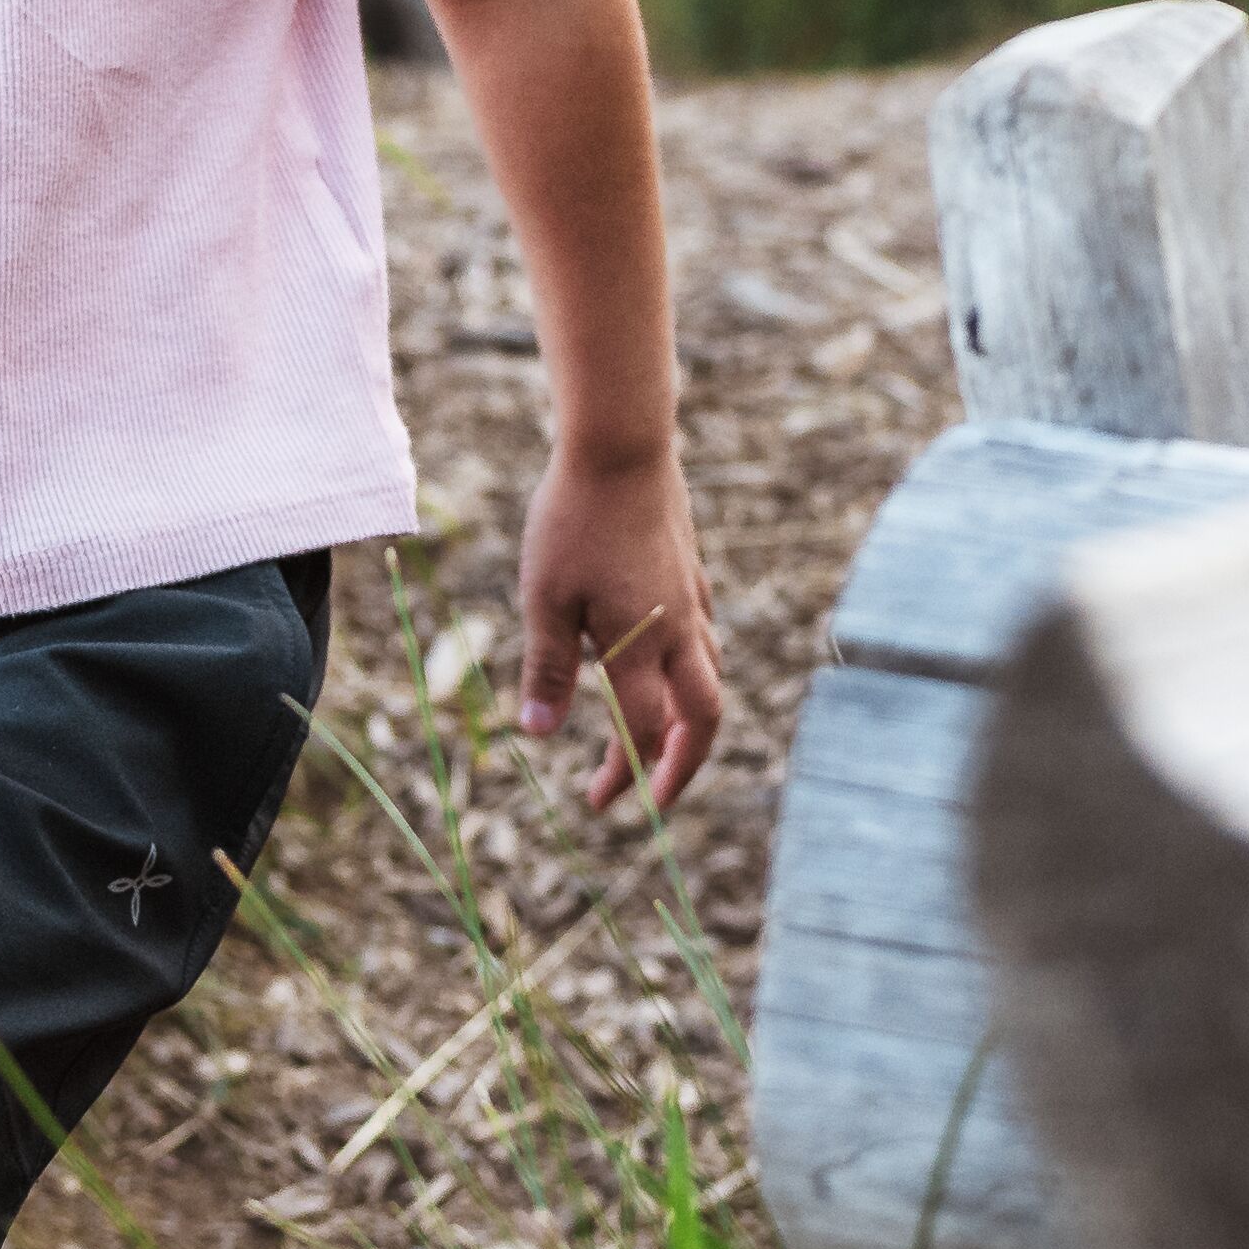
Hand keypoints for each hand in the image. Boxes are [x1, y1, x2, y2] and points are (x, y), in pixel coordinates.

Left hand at [509, 437, 723, 816]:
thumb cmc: (572, 519)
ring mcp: (691, 602)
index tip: (599, 802)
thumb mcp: (544, 598)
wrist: (621, 447)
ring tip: (664, 742)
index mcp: (639, 645)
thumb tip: (537, 735)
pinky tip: (668, 667)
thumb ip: (546, 668)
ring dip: (693, 724)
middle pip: (703, 720)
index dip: (623, 777)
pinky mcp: (692, 574)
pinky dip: (694, 673)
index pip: (642, 734)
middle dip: (684, 767)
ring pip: (712, 680)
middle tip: (656, 797)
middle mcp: (677, 632)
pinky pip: (706, 641)